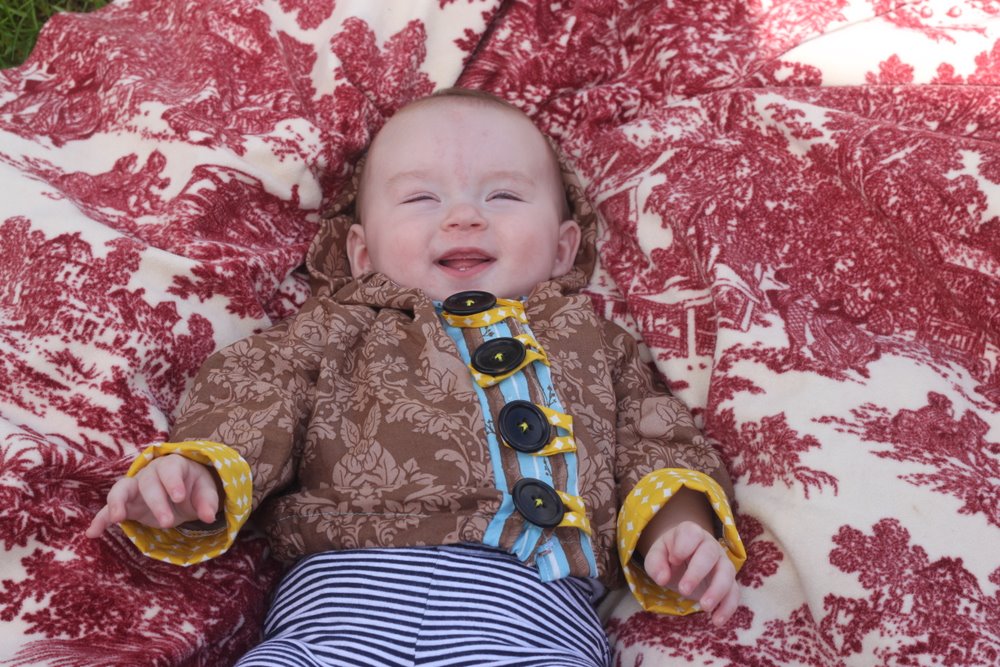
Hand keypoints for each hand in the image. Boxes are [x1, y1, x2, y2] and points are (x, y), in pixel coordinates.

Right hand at [86, 454, 220, 537]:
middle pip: (148, 483)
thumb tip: (210, 516)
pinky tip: (92, 533)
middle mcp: (150, 474)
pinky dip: (100, 519)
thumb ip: (208, 501)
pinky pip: (108, 509)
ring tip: (117, 518)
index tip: (179, 497)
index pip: (170, 469)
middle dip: (156, 502)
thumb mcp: (205, 491)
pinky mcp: (125, 504)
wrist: (181, 491)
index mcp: (173, 465)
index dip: (173, 482)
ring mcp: (135, 488)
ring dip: (117, 503)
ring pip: (121, 489)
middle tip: (167, 522)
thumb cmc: (193, 487)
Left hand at [642, 520, 738, 626]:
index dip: (683, 546)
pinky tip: (716, 620)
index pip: (691, 533)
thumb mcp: (657, 556)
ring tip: (704, 607)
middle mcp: (709, 545)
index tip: (673, 560)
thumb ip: (655, 563)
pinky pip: (734, 593)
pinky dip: (728, 607)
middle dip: (697, 572)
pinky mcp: (729, 582)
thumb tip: (662, 578)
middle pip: (709, 553)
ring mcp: (722, 563)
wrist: (683, 561)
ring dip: (717, 591)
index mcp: (690, 534)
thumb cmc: (669, 556)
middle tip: (684, 590)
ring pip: (727, 572)